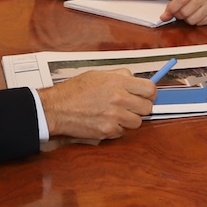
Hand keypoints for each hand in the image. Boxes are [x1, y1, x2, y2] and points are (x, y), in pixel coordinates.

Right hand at [39, 69, 155, 139]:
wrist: (56, 108)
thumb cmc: (74, 91)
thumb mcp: (98, 74)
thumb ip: (120, 76)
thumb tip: (135, 79)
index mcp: (118, 82)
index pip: (150, 89)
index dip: (150, 93)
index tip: (147, 96)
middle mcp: (118, 99)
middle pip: (147, 108)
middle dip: (140, 107)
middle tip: (131, 106)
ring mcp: (114, 116)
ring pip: (137, 122)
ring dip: (129, 120)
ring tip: (115, 114)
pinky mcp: (108, 131)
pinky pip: (122, 132)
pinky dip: (116, 129)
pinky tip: (105, 121)